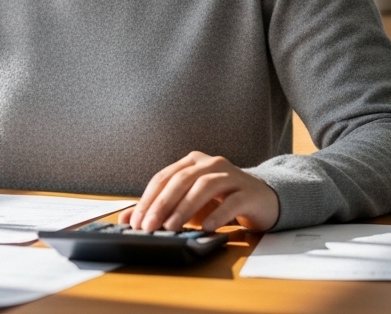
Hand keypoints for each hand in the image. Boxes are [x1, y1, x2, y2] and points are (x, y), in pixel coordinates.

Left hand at [119, 151, 279, 232]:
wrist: (263, 200)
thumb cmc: (220, 201)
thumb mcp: (188, 204)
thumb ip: (160, 208)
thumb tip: (127, 219)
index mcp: (192, 162)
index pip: (163, 177)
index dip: (148, 199)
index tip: (136, 222)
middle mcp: (210, 163)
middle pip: (181, 180)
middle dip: (162, 204)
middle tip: (149, 226)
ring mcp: (231, 175)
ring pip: (204, 186)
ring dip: (185, 208)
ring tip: (172, 227)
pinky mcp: (249, 192)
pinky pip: (232, 202)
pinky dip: (217, 214)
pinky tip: (206, 227)